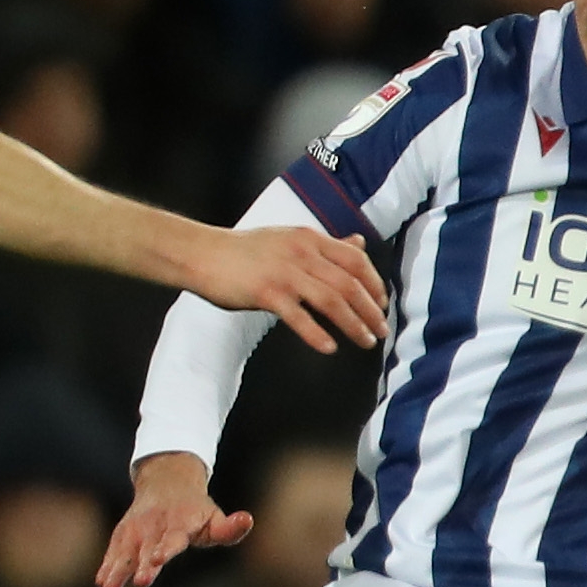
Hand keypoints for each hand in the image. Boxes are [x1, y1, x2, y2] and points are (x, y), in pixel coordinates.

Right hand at [99, 451, 253, 586]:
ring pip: (126, 550)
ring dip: (118, 568)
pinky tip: (102, 582)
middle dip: (142, 564)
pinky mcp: (124, 534)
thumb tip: (247, 520)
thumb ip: (230, 528)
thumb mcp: (215, 518)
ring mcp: (137, 529)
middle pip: (147, 547)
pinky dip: (108, 564)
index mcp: (180, 523)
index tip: (156, 559)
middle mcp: (155, 525)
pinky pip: (114, 550)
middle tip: (140, 581)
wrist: (167, 482)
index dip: (164, 549)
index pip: (173, 538)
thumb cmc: (196, 511)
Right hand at [183, 225, 387, 354]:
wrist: (203, 253)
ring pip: (331, 300)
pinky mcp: (266, 293)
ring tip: (365, 342)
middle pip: (349, 283)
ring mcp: (284, 273)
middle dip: (370, 310)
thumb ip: (326, 244)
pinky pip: (299, 317)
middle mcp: (302, 253)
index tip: (383, 304)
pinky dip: (317, 334)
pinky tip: (329, 348)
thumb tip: (359, 244)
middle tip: (382, 331)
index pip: (355, 260)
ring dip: (353, 324)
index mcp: (310, 238)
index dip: (374, 283)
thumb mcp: (291, 239)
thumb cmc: (245, 250)